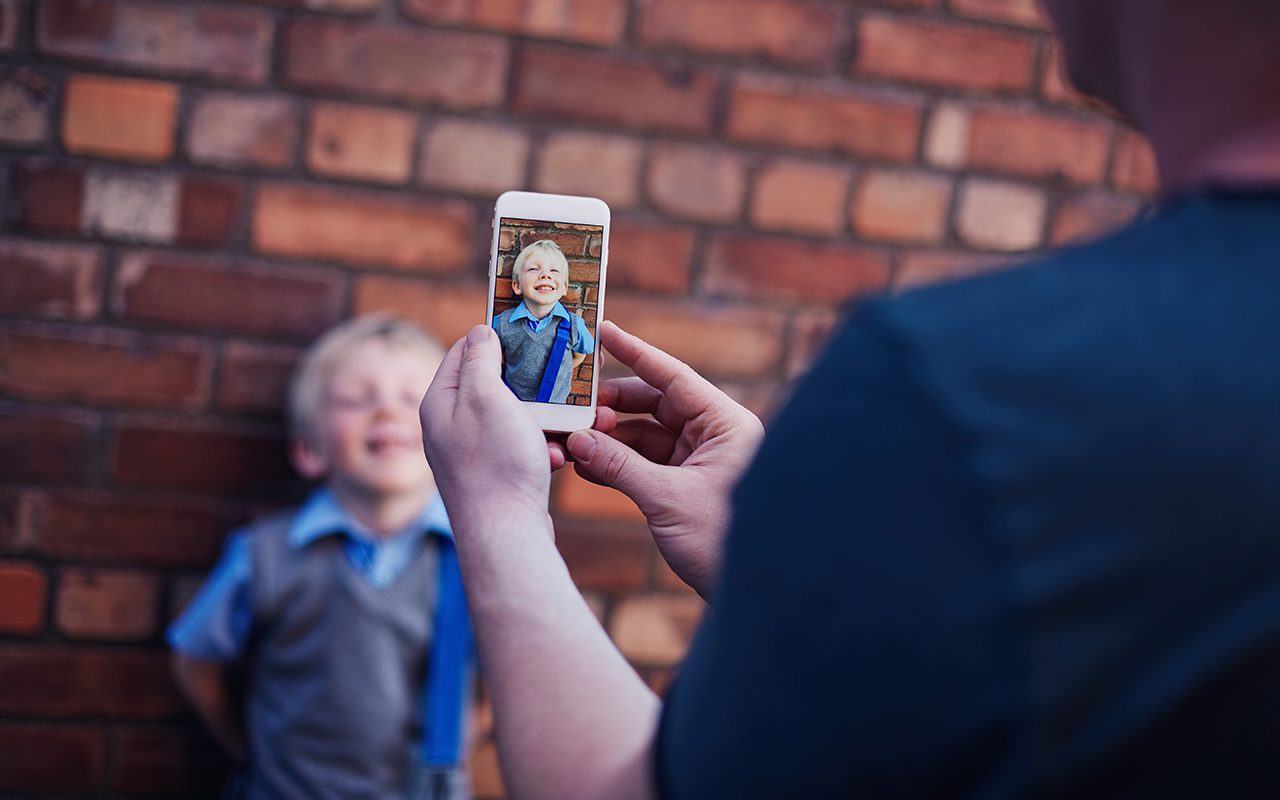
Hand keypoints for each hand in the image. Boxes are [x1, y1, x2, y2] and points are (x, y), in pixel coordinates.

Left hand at [421, 326, 562, 531]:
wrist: (505, 535)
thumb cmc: (495, 463)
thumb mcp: (487, 397)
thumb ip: (480, 360)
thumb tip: (480, 332)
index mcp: (439, 403)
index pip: (463, 352)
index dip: (494, 338)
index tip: (527, 332)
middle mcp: (449, 427)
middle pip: (491, 385)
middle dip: (526, 385)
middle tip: (553, 379)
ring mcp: (470, 454)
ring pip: (512, 418)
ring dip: (539, 419)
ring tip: (556, 427)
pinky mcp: (493, 477)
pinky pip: (520, 449)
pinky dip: (539, 448)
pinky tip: (553, 458)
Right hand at [566, 321, 763, 598]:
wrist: (751, 591)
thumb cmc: (723, 541)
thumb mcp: (667, 499)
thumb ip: (619, 466)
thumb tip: (578, 440)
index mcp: (724, 424)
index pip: (673, 376)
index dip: (636, 353)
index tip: (604, 331)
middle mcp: (715, 436)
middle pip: (655, 404)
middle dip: (613, 406)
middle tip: (574, 407)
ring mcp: (700, 461)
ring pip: (646, 435)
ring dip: (610, 438)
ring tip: (573, 439)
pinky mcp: (687, 486)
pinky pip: (646, 463)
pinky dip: (617, 463)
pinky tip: (586, 464)